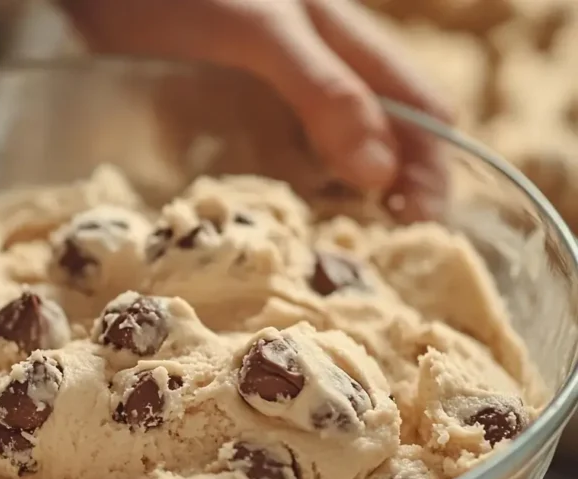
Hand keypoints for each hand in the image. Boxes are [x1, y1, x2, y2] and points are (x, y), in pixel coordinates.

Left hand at [59, 0, 452, 220]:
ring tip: (324, 258)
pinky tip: (266, 228)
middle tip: (371, 263)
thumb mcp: (263, 33)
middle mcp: (322, 74)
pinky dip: (278, 196)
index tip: (422, 234)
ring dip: (331, 205)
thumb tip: (380, 174)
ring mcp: (274, 96)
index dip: (434, 171)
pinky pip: (268, 163)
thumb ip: (323, 91)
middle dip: (387, 200)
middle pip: (380, 144)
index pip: (424, 113)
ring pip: (325, 158)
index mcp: (352, 44)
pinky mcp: (227, 114)